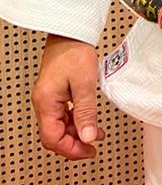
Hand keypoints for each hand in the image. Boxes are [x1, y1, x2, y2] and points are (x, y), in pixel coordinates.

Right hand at [31, 34, 105, 159]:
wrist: (71, 32)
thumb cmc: (74, 52)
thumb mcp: (85, 84)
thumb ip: (86, 112)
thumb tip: (87, 137)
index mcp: (46, 102)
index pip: (53, 138)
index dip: (70, 149)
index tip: (88, 152)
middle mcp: (43, 102)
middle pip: (53, 135)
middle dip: (73, 144)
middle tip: (91, 148)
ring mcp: (48, 98)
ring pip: (58, 126)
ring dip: (75, 133)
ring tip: (94, 134)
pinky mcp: (54, 92)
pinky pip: (61, 115)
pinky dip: (74, 121)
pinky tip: (87, 120)